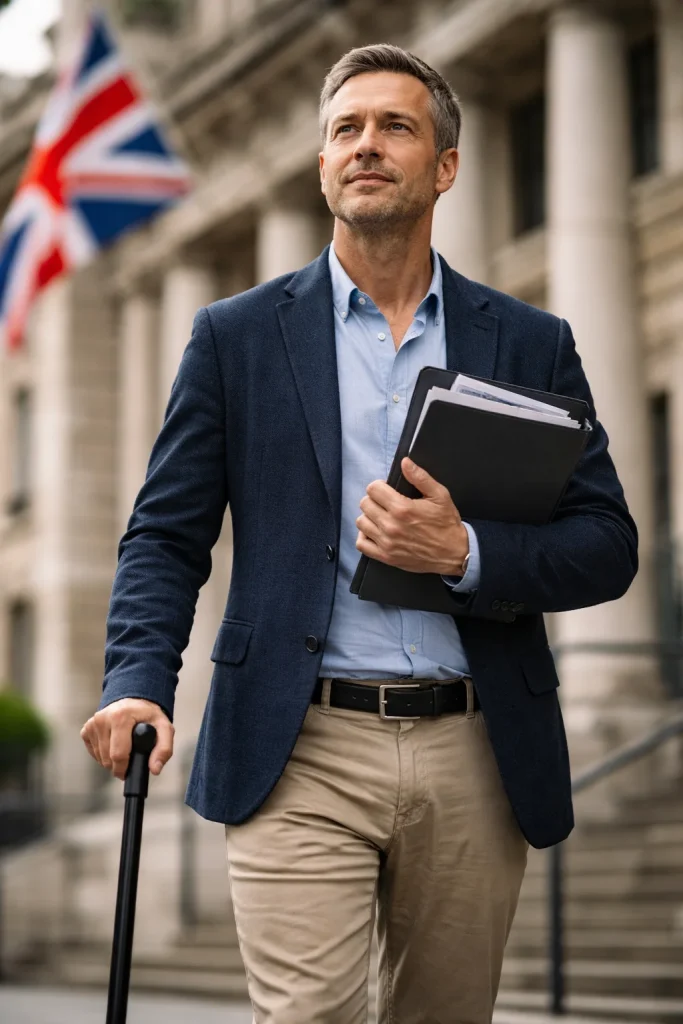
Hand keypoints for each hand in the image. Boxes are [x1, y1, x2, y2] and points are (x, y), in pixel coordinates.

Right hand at [80, 698, 173, 781]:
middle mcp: (103, 718)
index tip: (129, 771)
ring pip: (99, 757)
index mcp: (120, 716)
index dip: (124, 768)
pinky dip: (102, 754)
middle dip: (118, 766)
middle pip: (107, 759)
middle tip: (130, 758)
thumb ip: (164, 749)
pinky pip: (93, 751)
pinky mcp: (87, 728)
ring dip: (110, 760)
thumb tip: (155, 769)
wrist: (134, 702)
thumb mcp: (164, 728)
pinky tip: (113, 744)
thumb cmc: (149, 716)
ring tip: (123, 748)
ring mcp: (93, 723)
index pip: (118, 754)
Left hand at [355, 457, 469, 574]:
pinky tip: (376, 532)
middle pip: (365, 504)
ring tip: (381, 517)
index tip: (386, 490)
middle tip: (386, 503)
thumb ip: (420, 477)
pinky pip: (362, 544)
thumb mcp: (440, 496)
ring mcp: (387, 543)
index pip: (373, 489)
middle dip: (374, 500)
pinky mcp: (386, 556)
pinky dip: (365, 537)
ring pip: (361, 522)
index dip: (379, 486)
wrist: (454, 554)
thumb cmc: (447, 524)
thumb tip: (405, 462)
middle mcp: (391, 526)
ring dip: (369, 517)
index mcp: (402, 508)